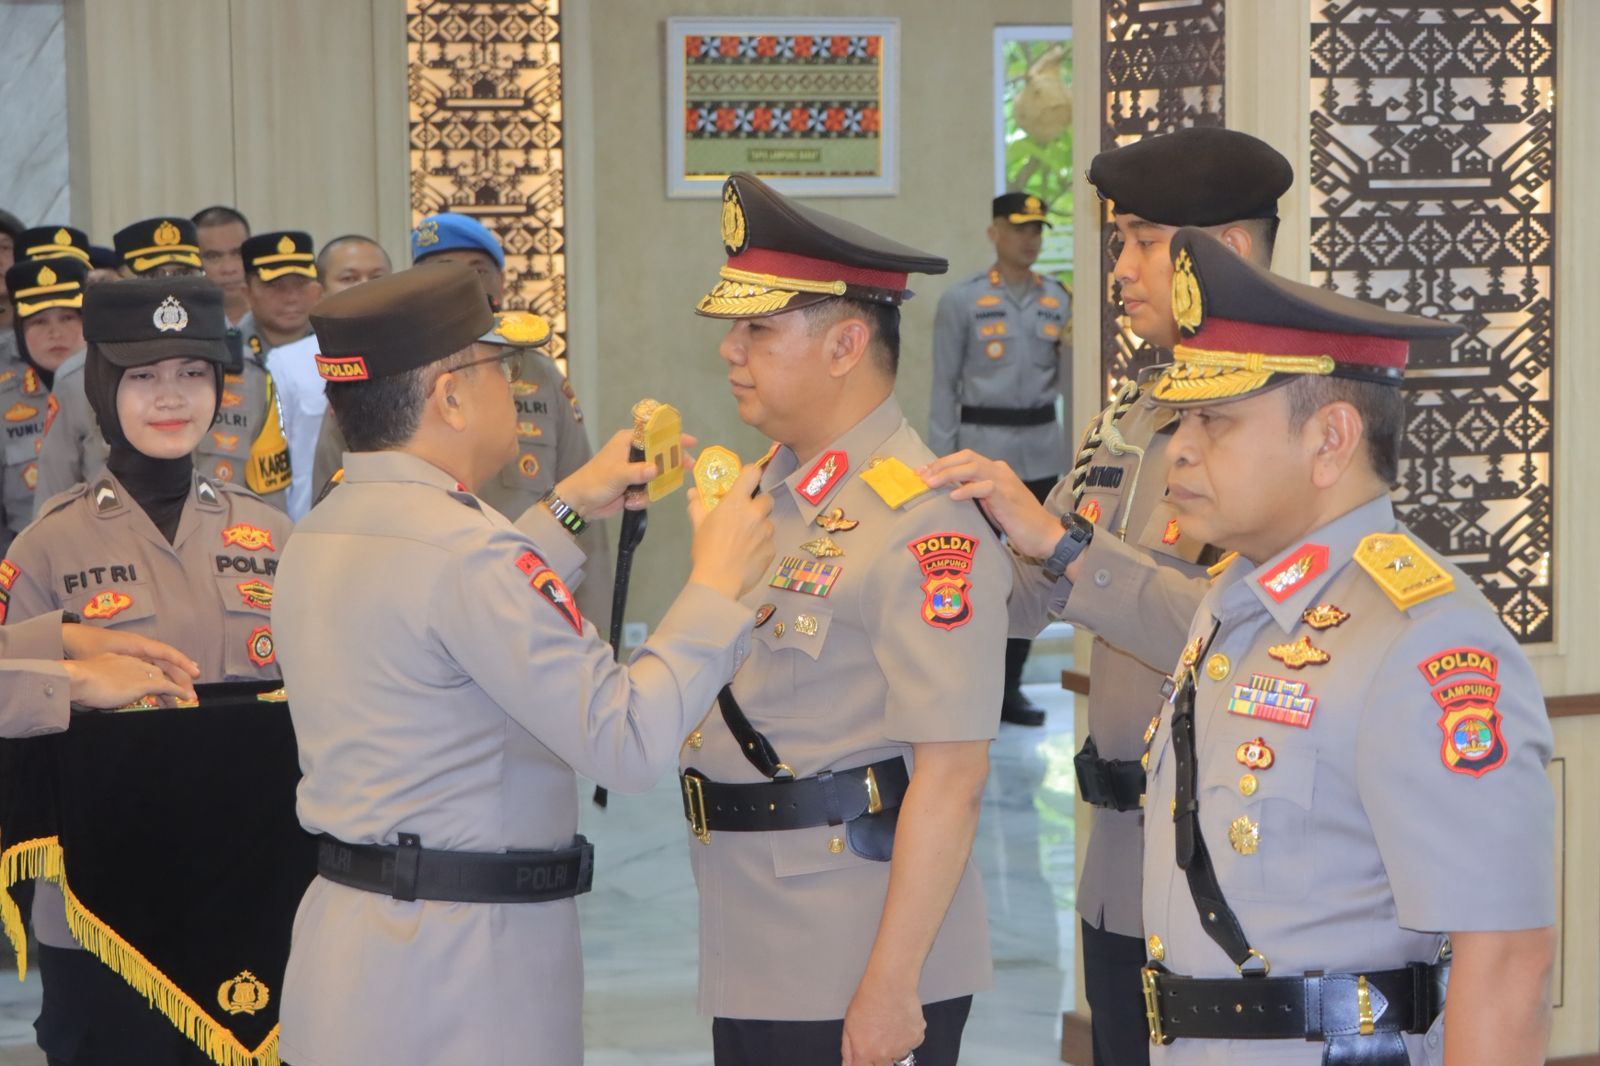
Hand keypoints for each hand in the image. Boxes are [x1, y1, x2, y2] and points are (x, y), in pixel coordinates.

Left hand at [60, 623, 200, 680]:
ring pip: (160, 665)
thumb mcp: (106, 656)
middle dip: (181, 676)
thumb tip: (146, 677)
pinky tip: (164, 686)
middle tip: (192, 693)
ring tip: (185, 691)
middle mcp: (141, 647)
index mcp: (138, 644)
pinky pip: (150, 667)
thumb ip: (126, 666)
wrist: (70, 639)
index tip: (195, 673)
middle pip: (167, 661)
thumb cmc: (87, 646)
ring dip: (173, 678)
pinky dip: (160, 676)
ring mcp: (135, 653)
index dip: (182, 663)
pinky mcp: (129, 658)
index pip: (166, 653)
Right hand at [62, 654, 197, 708]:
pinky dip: (178, 692)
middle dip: (169, 681)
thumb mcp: (89, 680)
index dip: (151, 675)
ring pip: (165, 678)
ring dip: (177, 689)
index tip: (157, 683)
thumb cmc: (76, 682)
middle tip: (178, 692)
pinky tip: (185, 697)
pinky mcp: (144, 683)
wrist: (77, 679)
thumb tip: (93, 699)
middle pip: (157, 670)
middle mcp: (132, 663)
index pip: (141, 666)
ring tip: (186, 698)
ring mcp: (139, 672)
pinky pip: (167, 686)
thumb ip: (97, 685)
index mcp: (118, 660)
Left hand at [555, 428, 692, 519]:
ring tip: (641, 495)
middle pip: (661, 456)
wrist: (580, 503)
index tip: (691, 442)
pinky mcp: (634, 487)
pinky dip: (642, 499)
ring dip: (652, 488)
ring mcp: (635, 471)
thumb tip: (656, 469)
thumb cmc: (595, 481)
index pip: (654, 435)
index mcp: (628, 442)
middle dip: (670, 466)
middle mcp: (634, 454)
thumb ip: (637, 471)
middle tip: (687, 468)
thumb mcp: (616, 474)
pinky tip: (629, 502)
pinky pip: (649, 491)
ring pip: (657, 477)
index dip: (673, 437)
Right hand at [687, 463, 773, 600]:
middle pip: (767, 498)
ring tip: (746, 542)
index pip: (753, 473)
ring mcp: (767, 531)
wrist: (719, 581)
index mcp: (736, 502)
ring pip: (769, 522)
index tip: (746, 483)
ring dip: (760, 527)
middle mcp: (755, 513)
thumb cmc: (706, 550)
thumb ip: (698, 505)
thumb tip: (693, 492)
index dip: (751, 475)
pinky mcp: (772, 549)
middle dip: (758, 505)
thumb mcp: (698, 525)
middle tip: (746, 517)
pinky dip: (761, 546)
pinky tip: (749, 556)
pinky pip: (769, 542)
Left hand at [842, 975, 924, 1065]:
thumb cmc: (869, 999)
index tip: (867, 1057)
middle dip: (881, 1057)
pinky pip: (912, 1042)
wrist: (890, 985)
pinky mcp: (917, 1038)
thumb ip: (848, 1050)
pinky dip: (908, 1034)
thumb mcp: (849, 1025)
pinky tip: (901, 1019)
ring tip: (891, 1023)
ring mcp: (902, 1048)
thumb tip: (849, 1064)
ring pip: (899, 1054)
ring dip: (896, 1045)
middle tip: (880, 1039)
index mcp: (865, 1053)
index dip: (865, 1063)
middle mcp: (884, 1054)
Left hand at [918, 451, 1062, 556]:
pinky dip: (966, 489)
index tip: (922, 472)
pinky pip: (984, 487)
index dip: (942, 463)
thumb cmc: (1017, 522)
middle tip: (921, 476)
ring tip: (930, 483)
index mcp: (995, 470)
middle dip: (941, 464)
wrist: (1045, 535)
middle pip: (966, 457)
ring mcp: (1005, 482)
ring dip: (948, 473)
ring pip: (972, 467)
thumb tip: (948, 492)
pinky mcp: (1007, 496)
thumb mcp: (991, 504)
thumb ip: (975, 494)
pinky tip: (952, 496)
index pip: (965, 458)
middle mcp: (1000, 471)